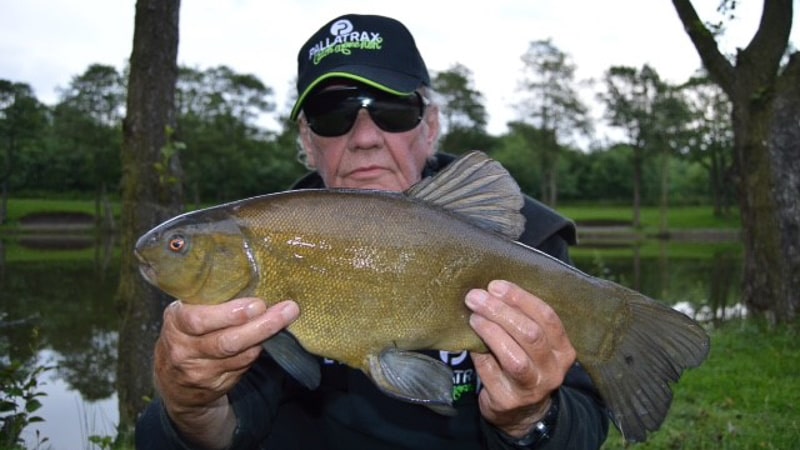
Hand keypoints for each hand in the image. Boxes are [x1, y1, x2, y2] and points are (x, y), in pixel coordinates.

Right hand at [153, 297, 298, 448]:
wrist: (173, 384)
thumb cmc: (186, 335)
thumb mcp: (185, 314)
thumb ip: (208, 302)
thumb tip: (252, 283)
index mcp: (175, 324)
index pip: (198, 320)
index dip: (229, 313)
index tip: (256, 304)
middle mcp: (184, 351)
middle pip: (226, 342)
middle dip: (260, 325)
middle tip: (285, 310)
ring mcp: (200, 372)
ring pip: (240, 356)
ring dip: (266, 337)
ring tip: (286, 318)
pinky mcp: (216, 386)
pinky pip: (243, 366)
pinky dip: (258, 351)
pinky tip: (269, 338)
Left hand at [465, 280, 575, 437]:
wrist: (522, 414)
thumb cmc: (525, 366)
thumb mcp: (534, 346)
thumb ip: (521, 322)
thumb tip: (490, 292)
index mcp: (563, 350)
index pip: (547, 317)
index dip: (520, 298)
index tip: (495, 286)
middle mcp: (552, 370)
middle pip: (530, 334)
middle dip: (500, 311)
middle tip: (476, 297)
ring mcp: (532, 389)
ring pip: (513, 356)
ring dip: (491, 331)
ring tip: (473, 317)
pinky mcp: (508, 401)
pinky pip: (490, 371)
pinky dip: (478, 353)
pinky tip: (469, 340)